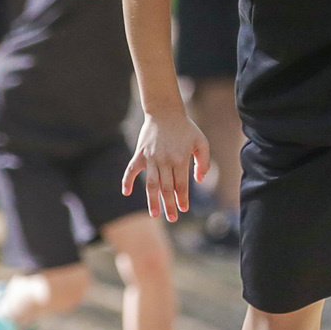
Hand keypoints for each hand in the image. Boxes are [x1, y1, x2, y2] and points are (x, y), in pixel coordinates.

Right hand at [122, 108, 210, 222]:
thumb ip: (204, 162)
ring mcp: (150, 158)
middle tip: (172, 218)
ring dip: (152, 201)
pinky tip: (126, 193)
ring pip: (151, 184)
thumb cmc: (186, 128)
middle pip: (166, 189)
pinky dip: (127, 181)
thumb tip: (199, 180)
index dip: (182, 199)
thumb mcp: (201, 142)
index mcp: (180, 159)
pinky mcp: (140, 154)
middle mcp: (164, 161)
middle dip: (169, 205)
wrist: (165, 111)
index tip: (183, 209)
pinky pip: (131, 170)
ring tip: (155, 214)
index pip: (181, 185)